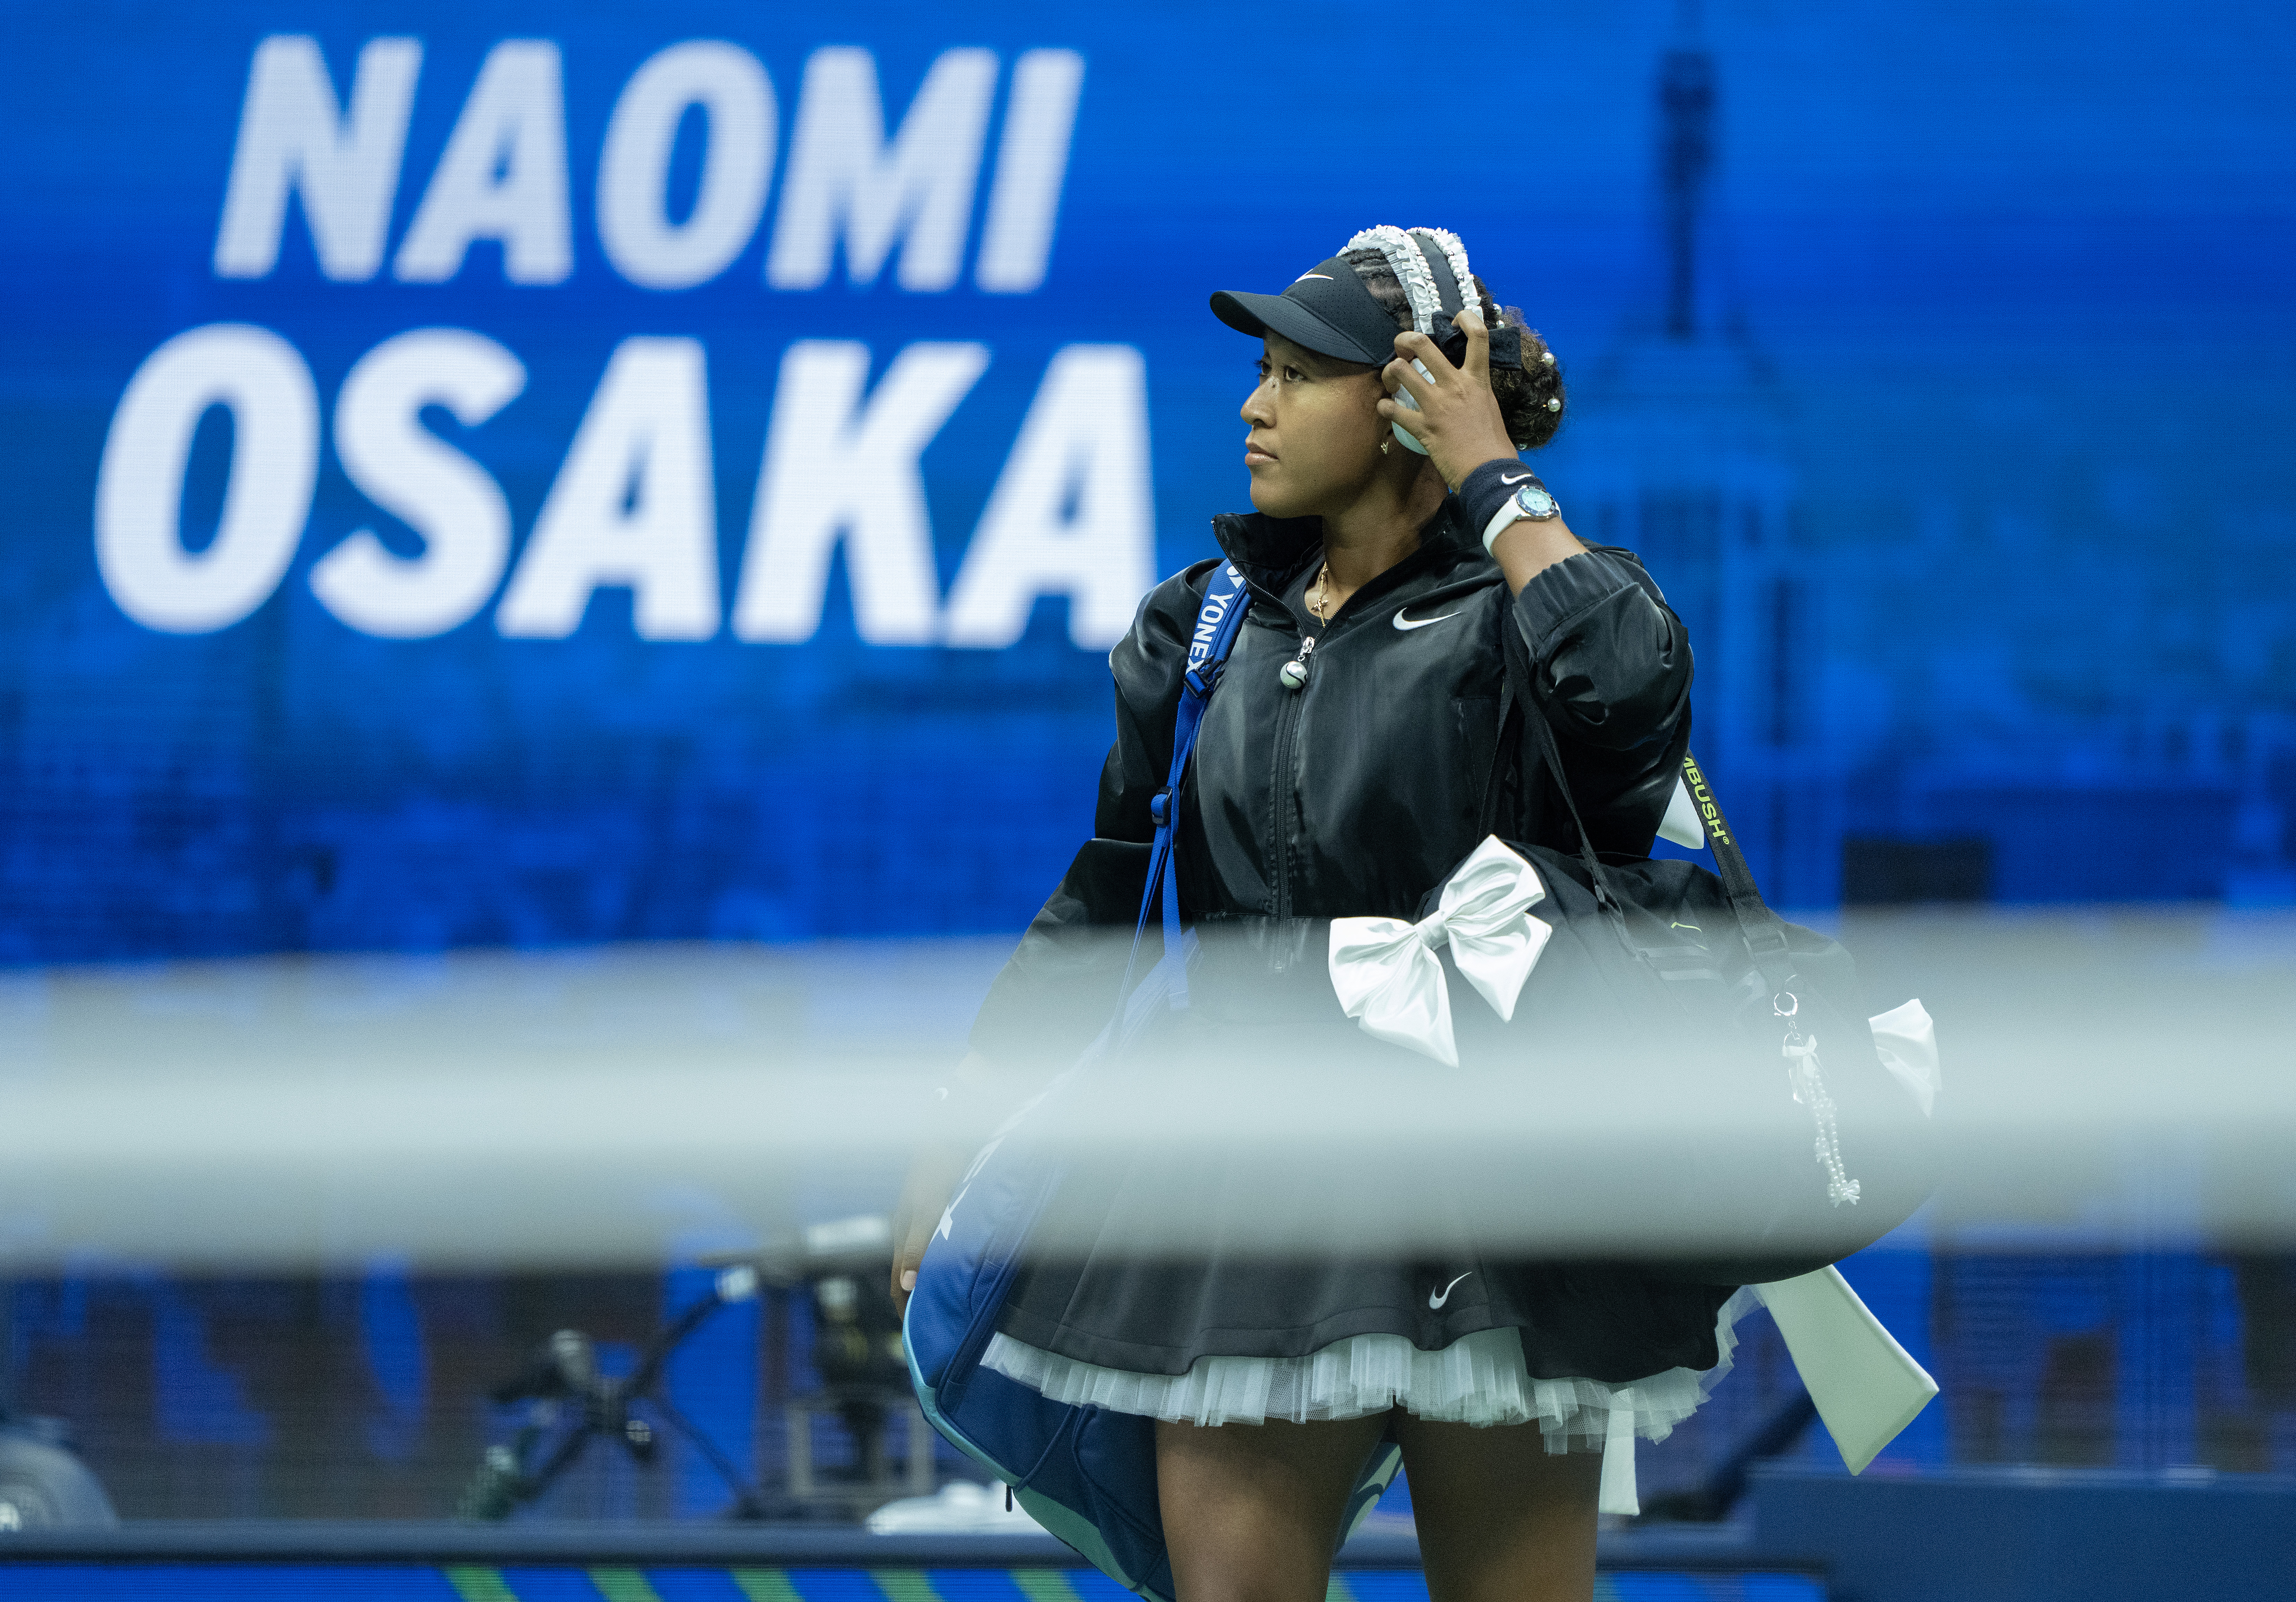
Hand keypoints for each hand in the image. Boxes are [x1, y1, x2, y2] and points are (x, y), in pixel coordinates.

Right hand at [889, 1140, 972, 1317]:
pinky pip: (938, 1247)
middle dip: (919, 1305)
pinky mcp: (940, 1208)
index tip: (919, 1340)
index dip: (907, 1314)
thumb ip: (919, 1246)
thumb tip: (907, 1285)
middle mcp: (909, 1229)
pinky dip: (944, 1267)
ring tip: (950, 1310)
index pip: (900, 1287)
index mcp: (903, 1234)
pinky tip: (960, 1272)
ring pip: (925, 1263)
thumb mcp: (931, 1208)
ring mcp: (923, 1219)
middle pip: (910, 1278)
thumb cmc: (942, 1166)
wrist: (954, 1125)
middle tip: (937, 1332)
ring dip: (932, 1286)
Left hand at [1377, 308, 1519, 490]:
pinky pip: (1393, 410)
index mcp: (1477, 379)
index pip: (1478, 336)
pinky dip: (1384, 407)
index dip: (1466, 318)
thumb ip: (1473, 389)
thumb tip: (1463, 383)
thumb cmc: (1493, 443)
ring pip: (1400, 371)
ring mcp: (1437, 405)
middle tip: (1401, 349)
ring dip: (1390, 372)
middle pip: (1422, 344)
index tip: (1456, 318)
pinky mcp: (1423, 427)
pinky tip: (1385, 408)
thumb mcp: (1488, 406)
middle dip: (1403, 340)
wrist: (1490, 471)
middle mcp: (1455, 385)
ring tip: (1391, 380)